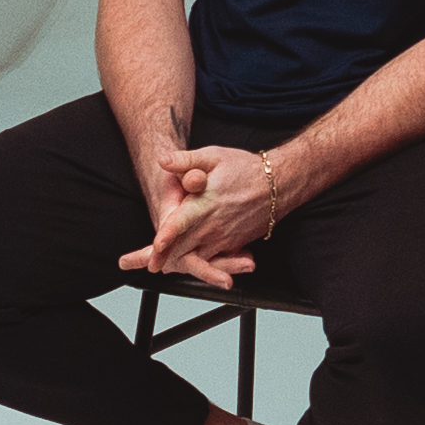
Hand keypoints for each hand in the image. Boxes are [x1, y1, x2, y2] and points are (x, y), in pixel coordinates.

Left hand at [127, 139, 309, 285]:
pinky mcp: (232, 245)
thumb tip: (162, 160)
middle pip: (183, 249)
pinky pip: (212, 260)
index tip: (155, 247)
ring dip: (178, 265)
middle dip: (162, 259)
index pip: (181, 223)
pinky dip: (198, 266)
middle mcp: (213, 226)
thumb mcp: (214, 157)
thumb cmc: (245, 168)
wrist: (279, 184)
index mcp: (205, 205)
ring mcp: (223, 239)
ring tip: (159, 268)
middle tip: (145, 265)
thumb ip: (186, 161)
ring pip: (196, 258)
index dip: (167, 236)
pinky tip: (184, 265)